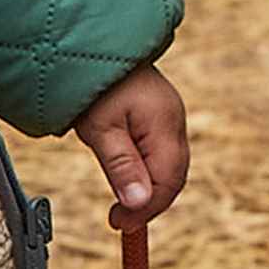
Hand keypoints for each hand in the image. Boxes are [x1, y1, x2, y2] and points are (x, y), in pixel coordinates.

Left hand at [72, 63, 189, 233]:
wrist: (94, 45)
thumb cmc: (94, 85)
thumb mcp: (101, 129)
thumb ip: (122, 166)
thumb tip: (139, 204)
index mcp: (165, 125)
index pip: (168, 181)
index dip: (147, 208)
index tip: (120, 223)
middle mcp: (174, 121)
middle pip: (173, 175)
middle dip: (149, 201)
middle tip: (119, 219)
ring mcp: (169, 116)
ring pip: (168, 164)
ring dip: (148, 187)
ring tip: (122, 204)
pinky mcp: (159, 114)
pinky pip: (160, 150)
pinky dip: (147, 169)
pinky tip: (128, 176)